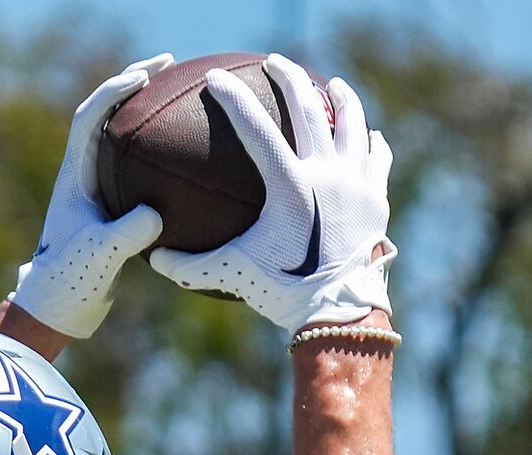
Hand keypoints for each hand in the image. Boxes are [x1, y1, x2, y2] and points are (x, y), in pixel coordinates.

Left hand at [10, 54, 172, 337]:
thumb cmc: (71, 282)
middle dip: (132, 83)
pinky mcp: (113, 209)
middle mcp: (83, 176)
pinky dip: (158, 150)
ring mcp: (97, 191)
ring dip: (145, 111)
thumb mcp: (100, 256)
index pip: (90, 118)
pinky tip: (186, 152)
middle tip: (167, 64)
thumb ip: (126, 233)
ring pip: (121, 138)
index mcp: (74, 177)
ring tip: (176, 92)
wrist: (59, 310)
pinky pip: (137, 167)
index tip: (144, 77)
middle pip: (104, 114)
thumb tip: (156, 213)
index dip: (114, 91)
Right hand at [150, 56, 393, 332]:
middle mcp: (327, 174)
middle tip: (276, 63)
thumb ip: (190, 264)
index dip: (233, 99)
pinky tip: (369, 136)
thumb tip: (153, 257)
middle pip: (310, 108)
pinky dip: (371, 142)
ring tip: (334, 85)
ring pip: (353, 124)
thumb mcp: (232, 274)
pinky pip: (377, 158)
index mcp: (290, 187)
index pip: (256, 129)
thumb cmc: (283, 293)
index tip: (215, 77)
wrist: (341, 314)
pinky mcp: (377, 198)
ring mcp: (357, 183)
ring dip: (342, 99)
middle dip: (289, 77)